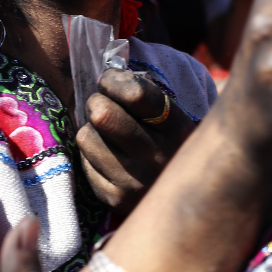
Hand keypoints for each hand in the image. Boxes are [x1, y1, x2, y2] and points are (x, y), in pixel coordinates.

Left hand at [77, 70, 194, 217]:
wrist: (186, 199)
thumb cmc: (170, 145)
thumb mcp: (172, 118)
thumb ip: (145, 94)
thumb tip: (108, 72)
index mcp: (177, 129)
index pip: (135, 93)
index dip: (113, 80)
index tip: (109, 80)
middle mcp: (159, 157)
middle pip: (103, 114)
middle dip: (96, 102)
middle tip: (101, 104)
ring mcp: (136, 182)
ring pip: (87, 137)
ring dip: (90, 129)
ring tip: (105, 133)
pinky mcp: (115, 199)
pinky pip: (84, 162)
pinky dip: (91, 154)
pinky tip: (107, 156)